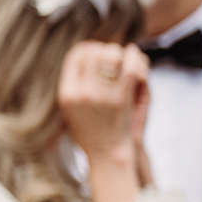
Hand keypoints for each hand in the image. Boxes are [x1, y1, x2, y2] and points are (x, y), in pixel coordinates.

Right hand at [57, 41, 149, 159]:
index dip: (88, 48)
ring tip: (123, 56)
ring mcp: (101, 96)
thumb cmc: (91, 130)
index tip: (96, 50)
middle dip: (105, 49)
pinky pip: (130, 68)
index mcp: (66, 93)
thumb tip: (85, 53)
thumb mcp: (70, 107)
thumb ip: (75, 83)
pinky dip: (134, 58)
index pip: (75, 56)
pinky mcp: (122, 100)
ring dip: (119, 53)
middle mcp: (81, 93)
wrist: (107, 153)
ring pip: (111, 57)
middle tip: (113, 54)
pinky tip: (134, 57)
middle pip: (93, 53)